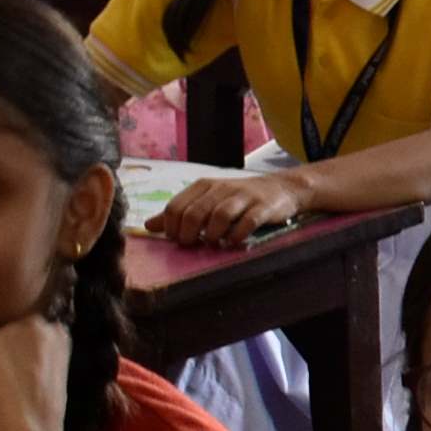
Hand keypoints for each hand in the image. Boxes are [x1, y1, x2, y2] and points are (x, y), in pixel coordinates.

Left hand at [0, 316, 72, 430]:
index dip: (14, 362)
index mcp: (60, 335)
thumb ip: (37, 362)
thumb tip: (12, 362)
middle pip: (1, 342)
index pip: (26, 336)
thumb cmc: (45, 422)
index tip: (10, 386)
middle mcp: (37, 325)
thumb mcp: (51, 382)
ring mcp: (9, 333)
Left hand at [148, 167, 316, 245]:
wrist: (281, 189)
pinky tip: (233, 242)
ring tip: (213, 243)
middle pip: (194, 213)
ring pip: (219, 216)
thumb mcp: (207, 200)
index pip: (176, 206)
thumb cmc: (239, 198)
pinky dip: (236, 236)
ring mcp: (243, 197)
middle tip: (192, 244)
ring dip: (212, 235)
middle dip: (188, 234)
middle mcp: (221, 188)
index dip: (171, 227)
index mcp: (204, 186)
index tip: (176, 239)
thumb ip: (180, 212)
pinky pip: (246, 223)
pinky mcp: (263, 207)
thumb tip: (149, 225)